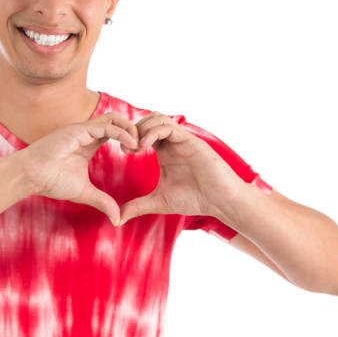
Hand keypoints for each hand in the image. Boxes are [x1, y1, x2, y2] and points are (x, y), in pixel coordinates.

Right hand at [18, 112, 138, 225]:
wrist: (29, 176)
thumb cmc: (50, 181)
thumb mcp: (84, 193)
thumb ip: (102, 201)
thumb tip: (117, 219)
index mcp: (89, 142)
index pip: (116, 131)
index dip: (130, 138)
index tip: (140, 153)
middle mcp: (87, 132)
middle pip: (118, 121)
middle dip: (134, 130)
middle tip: (145, 147)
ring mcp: (82, 129)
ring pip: (114, 118)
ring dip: (131, 129)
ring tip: (140, 145)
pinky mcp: (78, 130)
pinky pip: (106, 126)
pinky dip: (122, 133)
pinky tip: (131, 145)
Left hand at [119, 112, 244, 223]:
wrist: (220, 202)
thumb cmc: (194, 199)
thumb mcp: (159, 202)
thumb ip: (138, 206)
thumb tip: (117, 218)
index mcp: (164, 152)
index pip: (142, 132)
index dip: (129, 138)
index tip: (123, 152)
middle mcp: (172, 143)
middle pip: (148, 120)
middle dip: (133, 130)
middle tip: (126, 147)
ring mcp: (182, 140)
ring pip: (158, 118)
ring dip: (142, 128)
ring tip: (136, 147)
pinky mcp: (191, 141)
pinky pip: (169, 127)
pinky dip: (153, 132)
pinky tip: (145, 146)